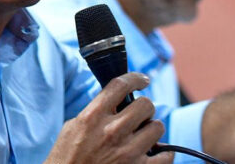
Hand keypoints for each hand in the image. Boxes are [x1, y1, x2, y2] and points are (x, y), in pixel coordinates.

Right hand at [45, 72, 172, 163]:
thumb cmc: (67, 157)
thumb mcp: (74, 126)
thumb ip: (95, 111)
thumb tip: (116, 100)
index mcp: (93, 116)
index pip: (120, 84)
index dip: (135, 78)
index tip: (142, 80)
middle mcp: (111, 131)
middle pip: (146, 104)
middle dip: (144, 108)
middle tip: (138, 115)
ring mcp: (127, 152)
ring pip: (157, 127)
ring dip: (151, 129)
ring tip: (143, 135)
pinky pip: (166, 155)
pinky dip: (163, 154)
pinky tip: (154, 153)